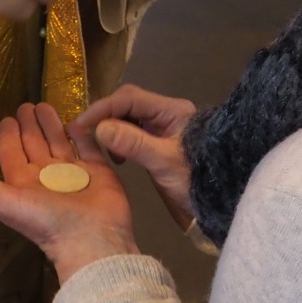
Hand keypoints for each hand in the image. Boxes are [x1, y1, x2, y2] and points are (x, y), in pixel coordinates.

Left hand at [0, 102, 138, 283]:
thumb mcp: (7, 203)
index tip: (7, 118)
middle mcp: (47, 176)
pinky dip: (81, 134)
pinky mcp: (98, 171)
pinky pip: (88, 147)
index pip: (13, 153)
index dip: (8, 136)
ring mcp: (74, 173)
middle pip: (35, 144)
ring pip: (59, 143)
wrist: (91, 237)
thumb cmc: (46, 221)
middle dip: (30, 126)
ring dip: (51, 125)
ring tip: (45, 105)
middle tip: (26, 105)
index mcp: (24, 183)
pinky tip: (75, 121)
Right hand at [71, 84, 196, 231]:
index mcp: (172, 111)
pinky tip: (118, 157)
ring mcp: (165, 129)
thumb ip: (133, 143)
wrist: (220, 204)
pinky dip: (121, 140)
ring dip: (113, 129)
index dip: (103, 108)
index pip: (129, 98)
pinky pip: (135, 133)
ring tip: (104, 149)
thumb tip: (100, 128)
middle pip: (128, 104)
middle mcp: (168, 114)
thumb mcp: (163, 162)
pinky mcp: (161, 144)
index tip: (81, 124)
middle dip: (106, 116)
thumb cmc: (195, 181)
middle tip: (85, 134)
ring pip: (130, 118)